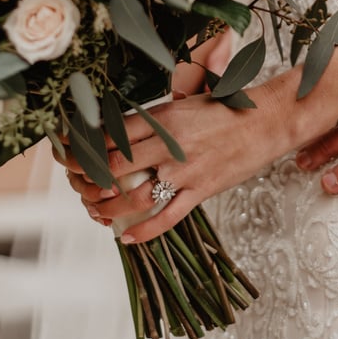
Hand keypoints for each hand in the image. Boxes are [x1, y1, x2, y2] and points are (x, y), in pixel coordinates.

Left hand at [60, 33, 235, 224]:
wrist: (268, 120)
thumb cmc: (227, 108)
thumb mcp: (185, 101)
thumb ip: (155, 117)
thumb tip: (121, 128)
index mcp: (163, 117)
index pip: (110, 135)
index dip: (84, 147)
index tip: (69, 154)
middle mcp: (170, 144)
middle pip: (114, 167)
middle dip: (87, 179)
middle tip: (76, 184)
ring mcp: (186, 171)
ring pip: (135, 197)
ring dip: (108, 208)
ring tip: (95, 211)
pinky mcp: (202, 191)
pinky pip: (168, 217)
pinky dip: (145, 231)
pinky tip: (127, 237)